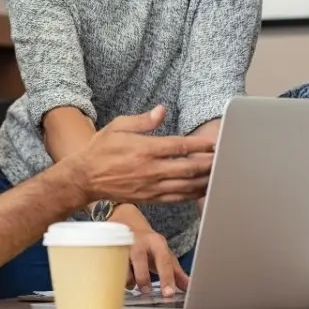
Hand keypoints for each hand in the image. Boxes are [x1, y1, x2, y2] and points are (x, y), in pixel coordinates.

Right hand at [70, 105, 214, 203]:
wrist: (85, 177)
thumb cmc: (101, 149)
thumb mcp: (118, 126)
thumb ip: (142, 120)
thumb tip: (162, 110)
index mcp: (145, 150)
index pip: (179, 147)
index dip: (199, 146)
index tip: (212, 143)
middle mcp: (150, 170)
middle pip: (187, 169)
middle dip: (208, 164)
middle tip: (223, 159)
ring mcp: (151, 186)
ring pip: (185, 186)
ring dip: (203, 181)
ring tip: (218, 175)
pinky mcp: (149, 198)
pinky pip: (175, 198)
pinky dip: (191, 195)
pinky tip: (202, 190)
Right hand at [111, 205, 189, 296]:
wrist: (126, 222)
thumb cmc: (148, 244)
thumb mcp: (164, 254)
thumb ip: (176, 272)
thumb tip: (189, 286)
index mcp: (156, 243)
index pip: (164, 261)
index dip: (167, 278)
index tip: (169, 293)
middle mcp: (139, 242)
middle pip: (140, 264)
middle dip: (143, 280)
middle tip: (146, 290)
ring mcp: (122, 245)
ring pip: (123, 269)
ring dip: (128, 280)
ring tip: (132, 281)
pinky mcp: (108, 250)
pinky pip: (110, 269)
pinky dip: (116, 277)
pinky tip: (120, 276)